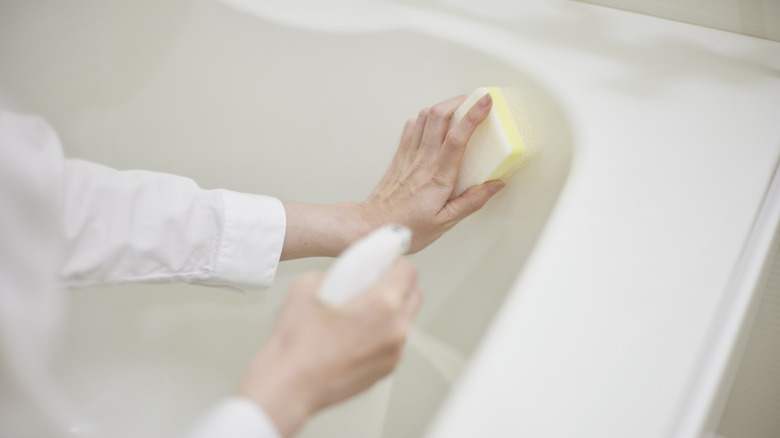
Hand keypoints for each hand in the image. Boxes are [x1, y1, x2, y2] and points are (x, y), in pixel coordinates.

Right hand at [236, 258, 421, 436]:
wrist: (290, 385)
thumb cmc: (297, 342)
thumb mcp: (309, 285)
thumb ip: (338, 272)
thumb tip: (348, 272)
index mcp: (382, 303)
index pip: (408, 271)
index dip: (395, 262)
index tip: (384, 263)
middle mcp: (395, 328)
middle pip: (414, 294)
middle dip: (398, 284)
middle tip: (374, 283)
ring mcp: (393, 352)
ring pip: (405, 320)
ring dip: (391, 310)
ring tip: (361, 311)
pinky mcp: (386, 369)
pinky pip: (394, 342)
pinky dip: (383, 333)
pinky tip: (356, 334)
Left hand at [359, 93, 503, 252]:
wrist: (371, 225)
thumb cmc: (406, 227)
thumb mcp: (444, 223)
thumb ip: (471, 202)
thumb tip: (494, 185)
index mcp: (438, 178)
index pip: (457, 138)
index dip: (473, 116)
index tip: (486, 102)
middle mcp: (423, 161)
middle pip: (439, 116)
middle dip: (459, 101)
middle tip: (475, 101)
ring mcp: (409, 155)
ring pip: (425, 117)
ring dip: (443, 106)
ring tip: (458, 108)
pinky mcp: (400, 156)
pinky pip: (411, 128)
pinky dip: (425, 118)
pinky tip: (434, 123)